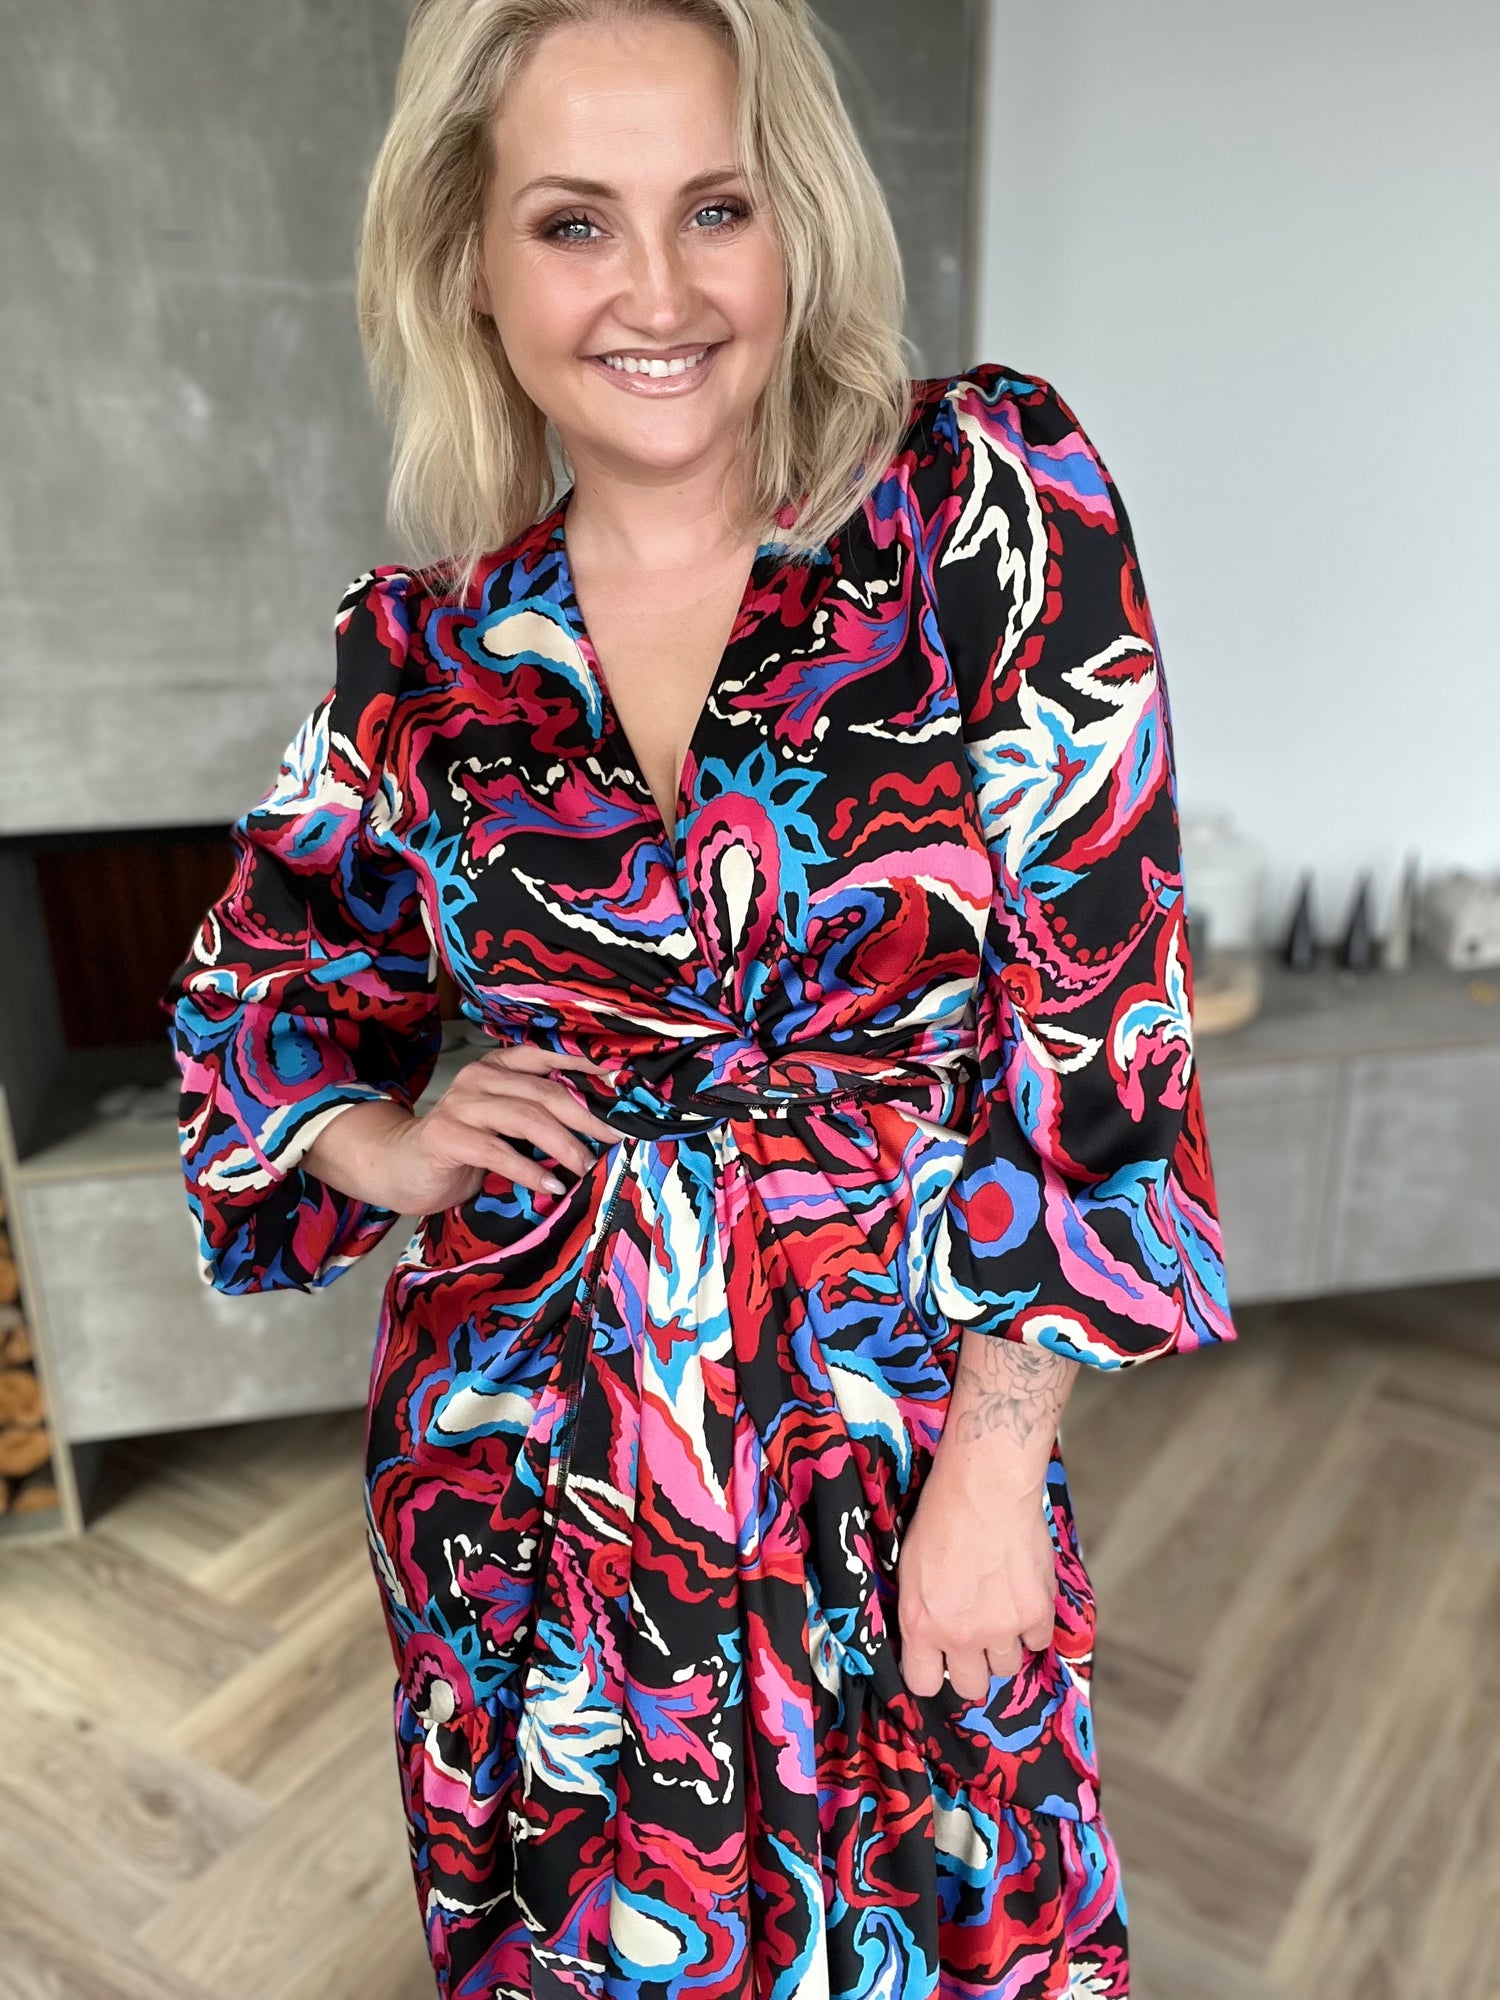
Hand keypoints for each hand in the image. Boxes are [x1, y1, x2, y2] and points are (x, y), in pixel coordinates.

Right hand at [384, 1045, 622, 1211]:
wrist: (400, 1166)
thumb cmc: (462, 1146)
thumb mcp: (502, 1123)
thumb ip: (535, 1113)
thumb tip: (596, 1125)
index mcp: (496, 1067)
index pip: (544, 1055)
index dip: (582, 1063)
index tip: (617, 1076)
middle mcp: (479, 1078)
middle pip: (544, 1091)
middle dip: (584, 1117)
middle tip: (613, 1140)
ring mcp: (460, 1105)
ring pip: (525, 1118)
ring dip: (563, 1145)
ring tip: (585, 1166)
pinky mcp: (446, 1136)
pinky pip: (497, 1151)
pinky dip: (529, 1170)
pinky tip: (551, 1184)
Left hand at [894, 1460, 1056, 1702]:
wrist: (985, 1487)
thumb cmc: (942, 1517)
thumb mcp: (910, 1569)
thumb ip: (921, 1613)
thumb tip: (928, 1639)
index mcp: (921, 1624)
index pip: (923, 1684)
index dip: (932, 1673)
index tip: (939, 1661)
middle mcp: (960, 1635)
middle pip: (971, 1686)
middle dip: (972, 1666)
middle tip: (974, 1637)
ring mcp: (1001, 1627)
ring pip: (1007, 1668)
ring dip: (1004, 1645)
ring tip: (999, 1609)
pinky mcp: (1036, 1613)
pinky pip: (1038, 1642)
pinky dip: (1033, 1625)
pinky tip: (1022, 1595)